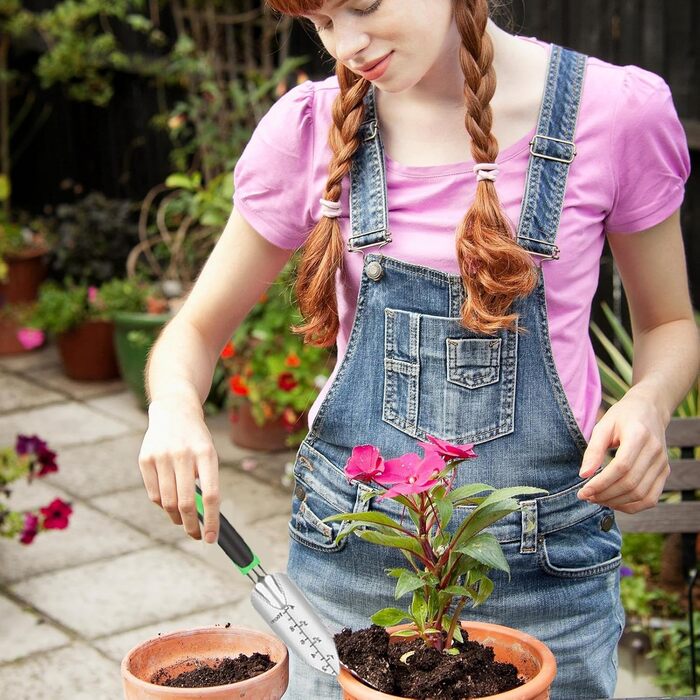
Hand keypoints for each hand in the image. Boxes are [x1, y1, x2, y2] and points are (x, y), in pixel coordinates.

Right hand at [138, 399, 219, 541]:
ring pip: (168, 502)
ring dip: (176, 517)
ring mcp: (162, 456)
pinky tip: (169, 503)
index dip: (211, 520)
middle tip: (196, 535)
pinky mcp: (145, 459)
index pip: (211, 495)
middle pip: (186, 503)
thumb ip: (206, 483)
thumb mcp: (208, 455)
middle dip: (191, 526)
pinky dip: (162, 504)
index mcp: (206, 453)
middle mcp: (183, 454)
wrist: (174, 410)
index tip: (211, 539)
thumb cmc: (196, 440)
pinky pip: (153, 494)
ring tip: (183, 520)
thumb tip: (203, 519)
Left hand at [577, 390, 669, 512]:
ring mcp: (662, 464)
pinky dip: (632, 506)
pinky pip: (651, 498)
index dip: (601, 483)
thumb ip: (593, 450)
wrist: (649, 410)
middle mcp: (655, 452)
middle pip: (631, 483)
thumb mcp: (603, 426)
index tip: (583, 491)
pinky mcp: (665, 472)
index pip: (621, 467)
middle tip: (586, 496)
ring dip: (616, 502)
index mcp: (639, 435)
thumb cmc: (622, 417)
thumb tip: (583, 474)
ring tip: (596, 500)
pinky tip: (614, 502)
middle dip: (605, 495)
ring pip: (641, 495)